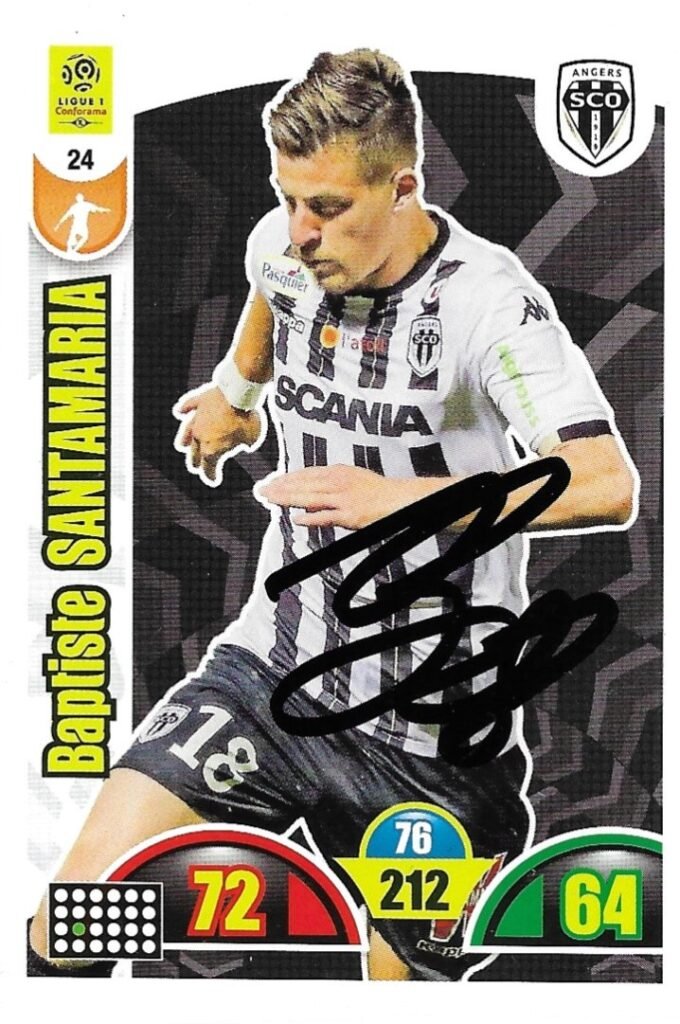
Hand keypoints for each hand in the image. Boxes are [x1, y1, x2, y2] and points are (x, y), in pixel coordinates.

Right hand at [174, 385, 263, 485]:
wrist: (240, 393)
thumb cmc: (247, 419)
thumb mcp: (252, 439)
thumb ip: (245, 444)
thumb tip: (243, 444)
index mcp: (212, 450)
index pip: (208, 468)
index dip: (210, 476)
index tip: (213, 480)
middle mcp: (200, 436)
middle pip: (194, 454)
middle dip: (196, 462)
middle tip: (196, 466)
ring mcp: (197, 418)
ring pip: (186, 432)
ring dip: (184, 440)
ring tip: (182, 445)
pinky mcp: (199, 401)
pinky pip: (188, 406)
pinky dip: (184, 409)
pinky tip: (180, 411)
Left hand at [258, 465, 436, 529]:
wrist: (399, 499)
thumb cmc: (378, 491)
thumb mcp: (352, 479)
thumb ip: (331, 485)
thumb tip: (312, 495)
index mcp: (338, 472)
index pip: (306, 474)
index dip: (287, 478)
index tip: (272, 481)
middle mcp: (338, 482)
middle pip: (303, 484)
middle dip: (281, 487)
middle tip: (262, 490)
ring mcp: (343, 498)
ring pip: (309, 497)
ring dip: (288, 499)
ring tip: (271, 500)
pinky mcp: (349, 514)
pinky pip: (326, 516)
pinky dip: (311, 518)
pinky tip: (297, 519)